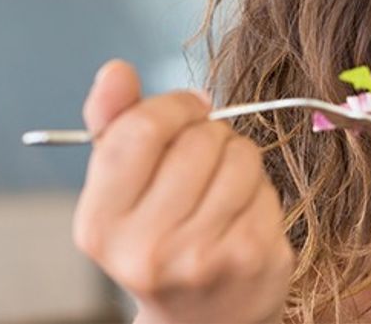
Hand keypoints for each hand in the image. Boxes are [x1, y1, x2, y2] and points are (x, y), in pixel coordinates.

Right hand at [73, 59, 294, 322]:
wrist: (201, 321)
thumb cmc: (158, 239)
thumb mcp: (120, 191)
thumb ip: (113, 127)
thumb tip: (116, 71)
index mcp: (101, 225)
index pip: (141, 130)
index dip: (174, 105)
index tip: (188, 109)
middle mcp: (148, 248)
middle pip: (200, 139)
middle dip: (210, 134)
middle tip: (205, 160)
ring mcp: (205, 256)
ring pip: (242, 156)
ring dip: (238, 160)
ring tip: (223, 189)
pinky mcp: (254, 257)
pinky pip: (268, 186)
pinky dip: (260, 190)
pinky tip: (243, 214)